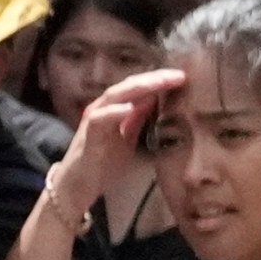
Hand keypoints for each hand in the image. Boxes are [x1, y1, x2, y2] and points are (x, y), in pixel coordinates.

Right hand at [45, 67, 181, 230]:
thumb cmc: (102, 162)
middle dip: (154, 79)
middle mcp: (103, 108)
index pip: (138, 87)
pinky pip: (100, 118)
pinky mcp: (88, 134)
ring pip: (115, 95)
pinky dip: (115, 112)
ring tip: (159, 83)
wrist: (78, 184)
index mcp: (114, 108)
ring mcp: (94, 119)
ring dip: (138, 88)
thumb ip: (137, 119)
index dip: (159, 80)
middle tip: (178, 76)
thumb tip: (155, 100)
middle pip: (129, 85)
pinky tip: (130, 107)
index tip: (182, 78)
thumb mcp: (127, 138)